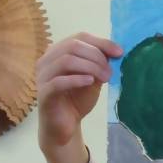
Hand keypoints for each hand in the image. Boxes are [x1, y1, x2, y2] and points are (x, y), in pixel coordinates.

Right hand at [36, 33, 121, 162]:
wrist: (65, 125)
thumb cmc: (77, 99)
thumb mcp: (93, 78)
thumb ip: (100, 64)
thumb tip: (116, 50)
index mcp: (58, 53)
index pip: (79, 37)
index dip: (101, 42)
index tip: (119, 52)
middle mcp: (47, 60)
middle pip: (73, 46)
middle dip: (96, 57)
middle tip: (110, 73)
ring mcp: (42, 76)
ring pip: (66, 60)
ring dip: (90, 67)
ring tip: (104, 78)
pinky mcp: (43, 93)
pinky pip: (58, 81)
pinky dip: (76, 79)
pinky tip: (89, 82)